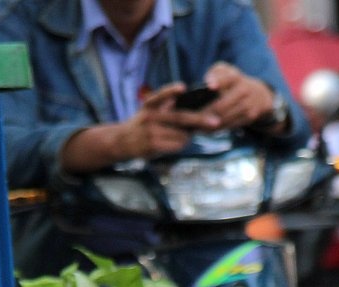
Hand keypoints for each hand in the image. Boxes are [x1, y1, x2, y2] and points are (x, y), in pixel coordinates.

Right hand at [57, 83, 218, 173]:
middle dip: (200, 120)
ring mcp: (151, 132)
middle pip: (180, 118)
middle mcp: (149, 117)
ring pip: (181, 135)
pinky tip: (173, 142)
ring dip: (187, 136)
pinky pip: (176, 145)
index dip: (171, 91)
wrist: (121, 141)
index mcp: (149, 104)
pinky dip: (180, 144)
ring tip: (180, 135)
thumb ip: (168, 106)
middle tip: (216, 122)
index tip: (183, 87)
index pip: (161, 95)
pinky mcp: (153, 146)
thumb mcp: (150, 110)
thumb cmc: (143, 124)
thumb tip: (193, 109)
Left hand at [202, 62, 280, 129]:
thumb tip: (207, 82)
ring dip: (210, 123)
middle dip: (207, 112)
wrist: (259, 95)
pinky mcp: (250, 117)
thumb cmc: (234, 82)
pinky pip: (231, 125)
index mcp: (236, 77)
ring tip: (196, 126)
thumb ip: (215, 73)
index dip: (218, 81)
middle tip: (193, 117)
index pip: (227, 78)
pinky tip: (206, 130)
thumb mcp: (226, 71)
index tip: (210, 86)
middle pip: (222, 105)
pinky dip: (218, 129)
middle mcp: (244, 90)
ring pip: (225, 117)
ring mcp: (248, 104)